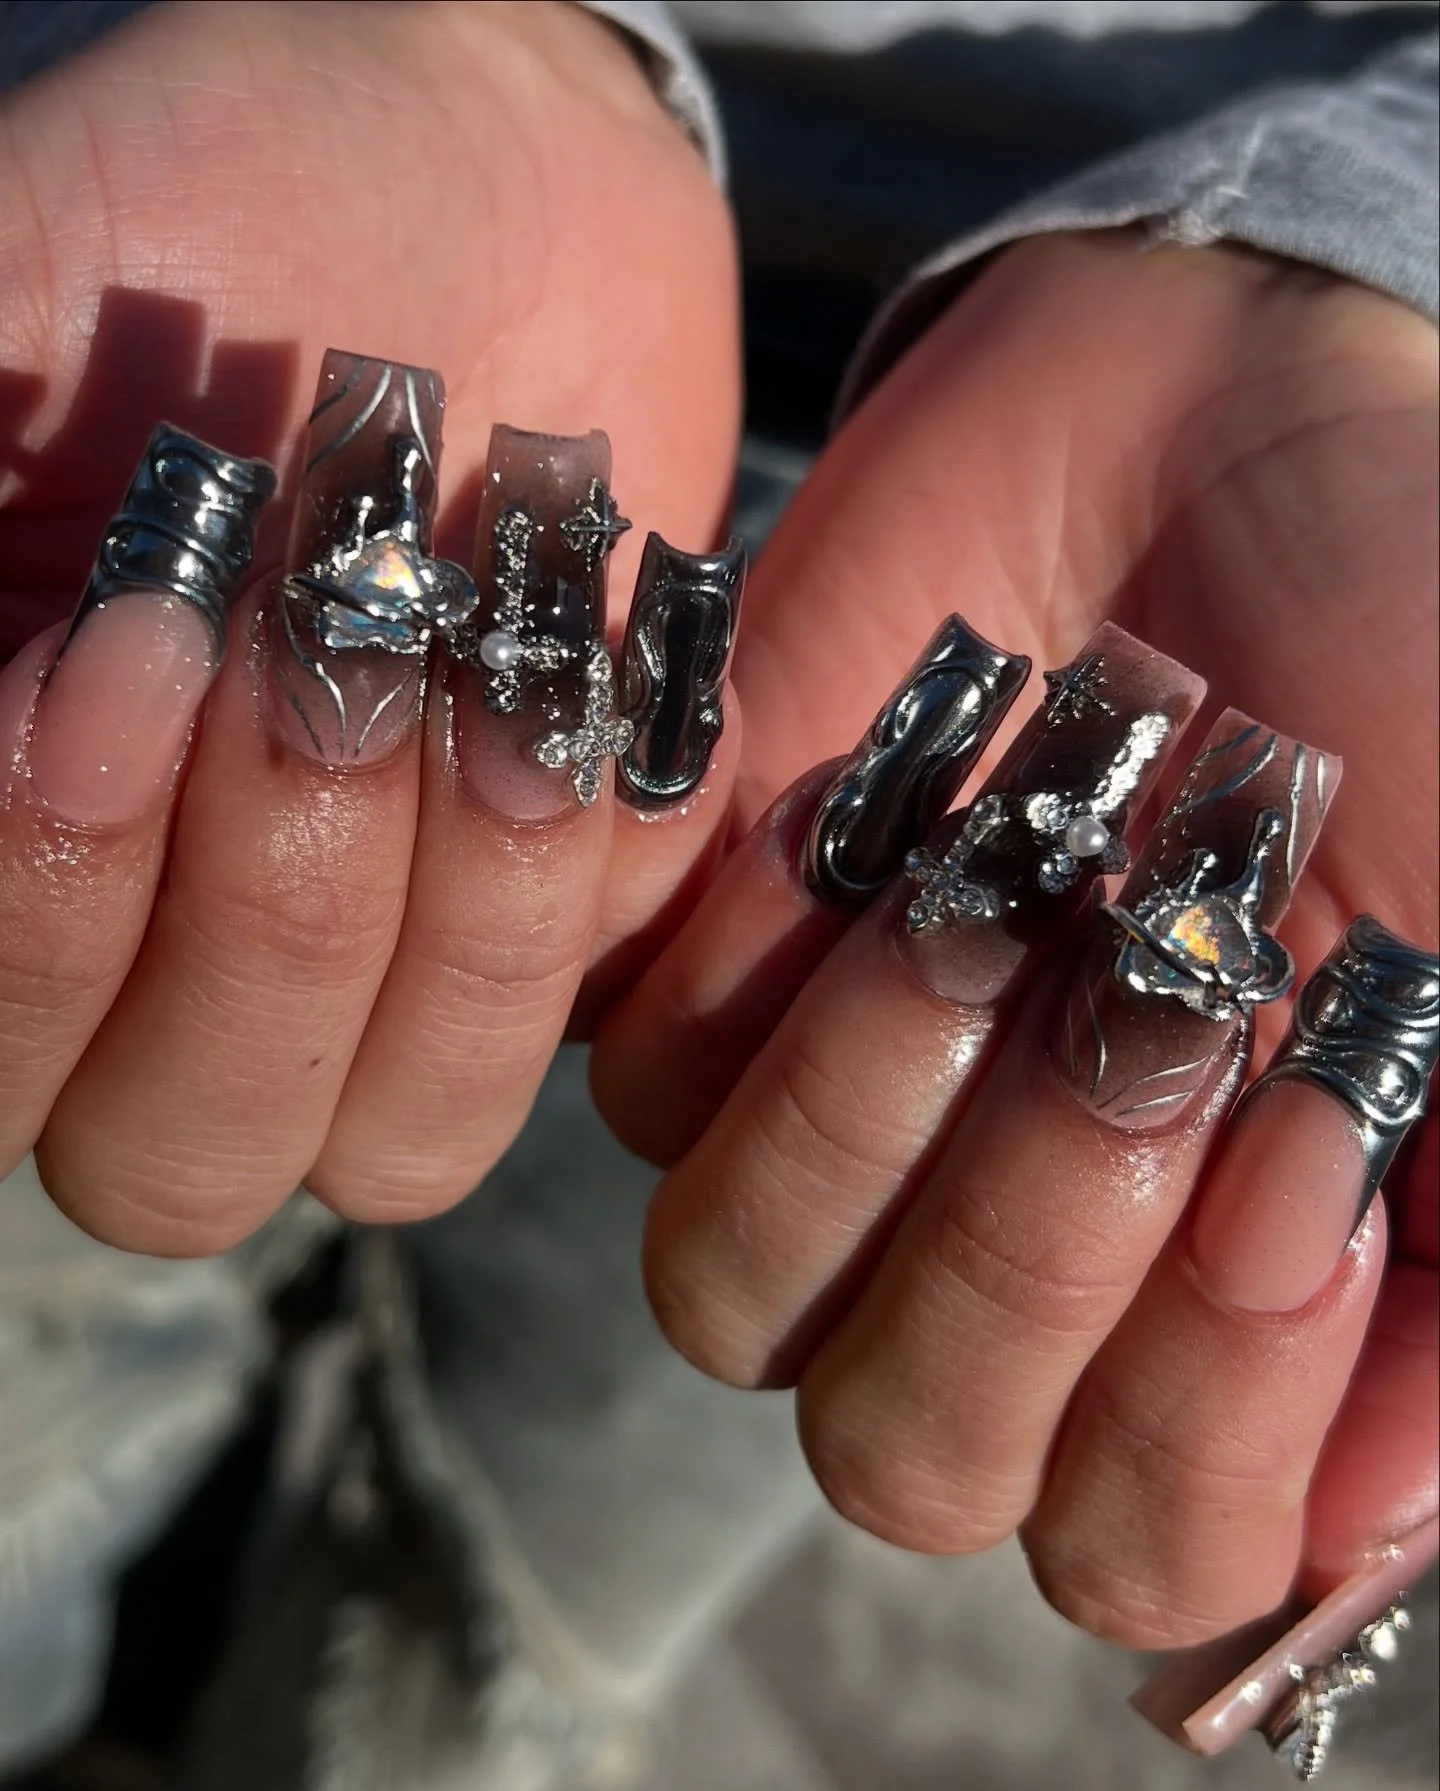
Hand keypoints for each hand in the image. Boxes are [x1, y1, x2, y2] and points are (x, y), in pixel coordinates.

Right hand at [0, 0, 739, 1247]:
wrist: (468, 176)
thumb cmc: (205, 220)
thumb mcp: (7, 305)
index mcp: (20, 848)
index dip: (42, 903)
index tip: (125, 644)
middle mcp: (176, 961)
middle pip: (187, 1155)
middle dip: (272, 911)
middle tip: (338, 641)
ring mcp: (384, 969)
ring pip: (409, 1138)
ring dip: (472, 912)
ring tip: (501, 659)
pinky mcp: (555, 918)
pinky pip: (599, 1014)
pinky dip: (622, 857)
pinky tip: (612, 671)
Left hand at [593, 232, 1438, 1642]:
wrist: (1230, 440)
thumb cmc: (1413, 680)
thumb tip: (1367, 1508)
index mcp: (1203, 1306)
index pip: (1140, 1540)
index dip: (1205, 1415)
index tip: (1302, 1159)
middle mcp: (1000, 1258)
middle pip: (906, 1453)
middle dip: (1024, 1256)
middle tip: (1153, 999)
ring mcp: (832, 1131)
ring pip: (730, 1294)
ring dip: (866, 1112)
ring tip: (996, 897)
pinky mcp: (693, 982)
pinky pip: (638, 1077)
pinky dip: (753, 957)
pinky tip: (874, 809)